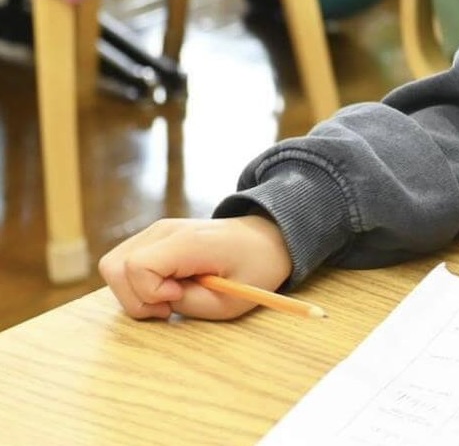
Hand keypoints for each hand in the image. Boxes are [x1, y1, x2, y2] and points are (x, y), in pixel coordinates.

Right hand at [99, 215, 292, 320]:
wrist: (269, 239)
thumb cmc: (256, 268)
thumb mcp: (232, 300)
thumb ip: (189, 304)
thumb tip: (159, 300)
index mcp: (187, 241)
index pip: (136, 266)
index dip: (150, 292)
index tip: (179, 296)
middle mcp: (164, 230)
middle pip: (113, 266)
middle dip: (135, 298)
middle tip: (171, 305)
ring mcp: (156, 231)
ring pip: (112, 266)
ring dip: (133, 292)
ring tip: (169, 297)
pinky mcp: (154, 238)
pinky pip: (124, 264)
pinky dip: (136, 284)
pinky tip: (166, 288)